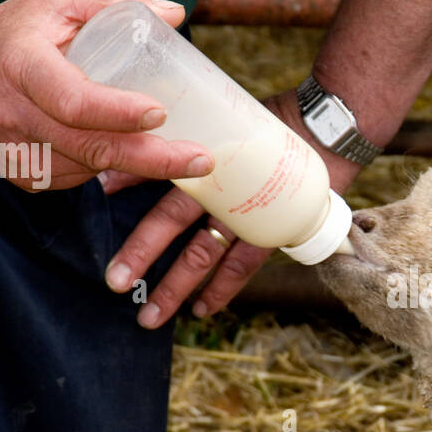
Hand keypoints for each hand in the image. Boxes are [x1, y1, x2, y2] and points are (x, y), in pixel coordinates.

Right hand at [0, 0, 214, 190]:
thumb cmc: (20, 28)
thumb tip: (174, 14)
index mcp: (20, 64)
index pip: (72, 100)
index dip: (117, 112)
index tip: (160, 113)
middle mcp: (11, 114)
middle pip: (89, 147)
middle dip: (152, 159)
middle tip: (201, 160)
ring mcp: (14, 152)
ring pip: (89, 168)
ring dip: (136, 164)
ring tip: (179, 155)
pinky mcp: (23, 175)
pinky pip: (78, 179)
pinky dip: (110, 169)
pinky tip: (131, 153)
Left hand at [103, 90, 360, 328]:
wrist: (330, 130)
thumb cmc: (274, 120)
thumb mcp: (227, 115)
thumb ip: (191, 127)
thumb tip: (138, 135)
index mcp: (210, 156)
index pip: (164, 167)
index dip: (130, 178)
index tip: (100, 194)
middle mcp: (223, 190)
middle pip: (173, 221)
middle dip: (141, 254)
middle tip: (114, 282)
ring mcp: (247, 215)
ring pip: (203, 255)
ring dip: (175, 287)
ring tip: (149, 316)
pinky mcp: (270, 231)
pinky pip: (241, 267)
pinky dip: (220, 290)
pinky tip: (200, 312)